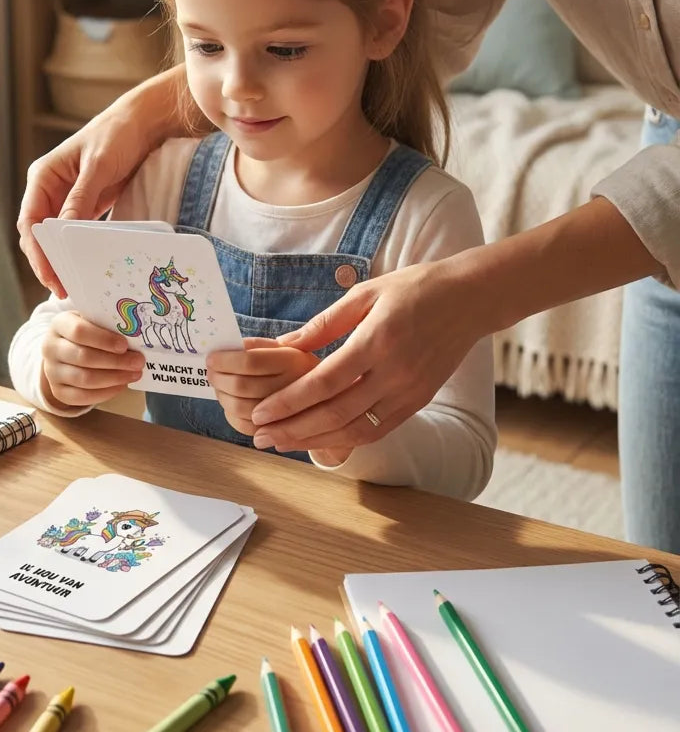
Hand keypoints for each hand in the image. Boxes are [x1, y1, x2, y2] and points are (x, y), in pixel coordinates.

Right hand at [17, 67, 196, 296]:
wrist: (142, 123)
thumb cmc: (116, 136)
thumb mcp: (98, 167)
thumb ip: (80, 198)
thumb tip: (63, 232)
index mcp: (43, 177)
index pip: (30, 221)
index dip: (36, 251)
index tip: (49, 274)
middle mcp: (48, 189)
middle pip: (38, 234)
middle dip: (46, 261)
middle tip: (61, 289)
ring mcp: (65, 198)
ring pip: (55, 237)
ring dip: (60, 259)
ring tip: (71, 286)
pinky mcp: (84, 204)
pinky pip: (74, 233)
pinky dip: (76, 251)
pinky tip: (84, 268)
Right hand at [41, 311, 145, 409]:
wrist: (64, 350)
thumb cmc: (85, 332)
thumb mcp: (92, 321)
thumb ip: (107, 325)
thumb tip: (134, 334)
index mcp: (59, 324)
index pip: (79, 331)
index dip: (104, 339)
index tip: (125, 345)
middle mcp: (50, 348)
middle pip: (84, 357)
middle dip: (115, 361)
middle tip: (138, 362)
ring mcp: (52, 371)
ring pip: (84, 379)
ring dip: (114, 378)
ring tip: (134, 374)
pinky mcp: (58, 391)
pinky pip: (82, 397)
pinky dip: (105, 393)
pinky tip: (121, 385)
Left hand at [206, 338, 319, 439]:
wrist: (330, 398)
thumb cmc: (296, 368)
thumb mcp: (284, 348)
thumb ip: (257, 345)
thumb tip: (225, 348)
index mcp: (294, 360)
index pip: (250, 360)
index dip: (224, 360)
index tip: (211, 358)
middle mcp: (295, 387)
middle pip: (242, 386)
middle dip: (218, 379)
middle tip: (210, 373)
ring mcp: (290, 414)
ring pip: (241, 409)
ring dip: (222, 397)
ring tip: (218, 387)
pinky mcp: (284, 434)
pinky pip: (247, 428)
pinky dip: (231, 415)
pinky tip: (231, 405)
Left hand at [249, 260, 487, 452]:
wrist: (471, 298)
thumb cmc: (414, 288)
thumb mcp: (365, 293)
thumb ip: (323, 323)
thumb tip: (282, 344)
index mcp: (377, 340)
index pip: (325, 382)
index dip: (289, 402)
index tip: (261, 412)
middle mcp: (395, 373)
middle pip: (336, 413)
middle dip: (293, 429)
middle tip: (261, 437)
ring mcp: (410, 392)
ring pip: (356, 429)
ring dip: (315, 440)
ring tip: (282, 443)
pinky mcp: (419, 401)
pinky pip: (378, 429)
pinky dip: (346, 439)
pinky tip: (320, 440)